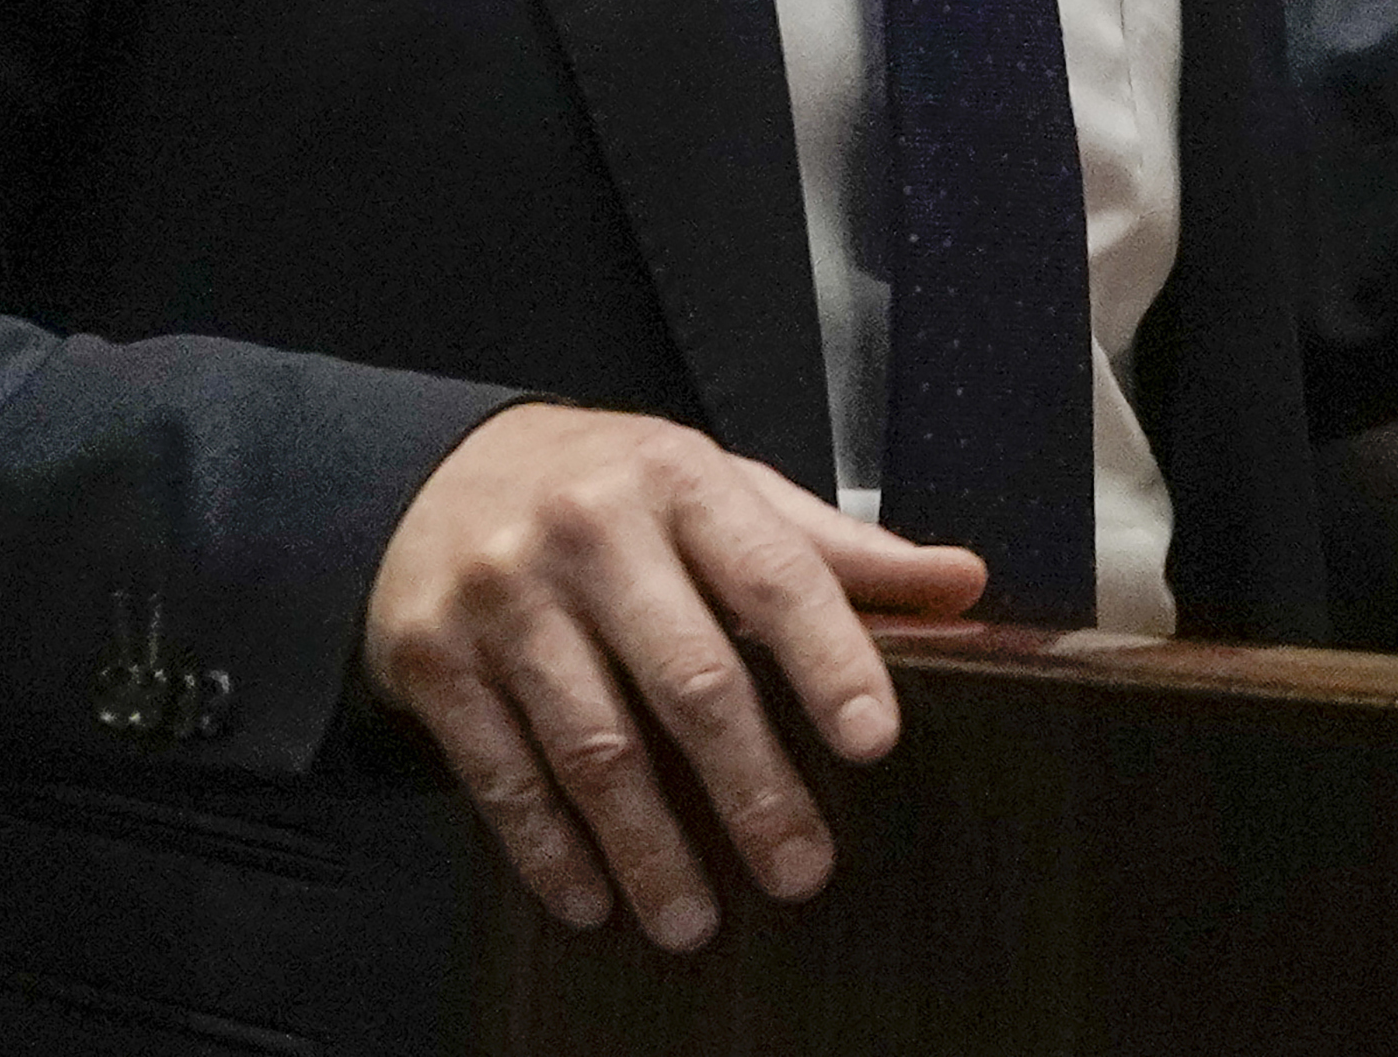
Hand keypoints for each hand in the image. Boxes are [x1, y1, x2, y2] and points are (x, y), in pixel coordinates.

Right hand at [360, 404, 983, 949]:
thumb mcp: (724, 494)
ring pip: (594, 741)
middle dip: (751, 786)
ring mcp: (504, 593)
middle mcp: (589, 529)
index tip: (875, 740)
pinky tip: (591, 901)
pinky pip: (499, 771)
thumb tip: (964, 584)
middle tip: (802, 871)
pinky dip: (550, 848)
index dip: (831, 659)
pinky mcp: (434, 655)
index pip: (775, 574)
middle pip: (689, 675)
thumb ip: (840, 551)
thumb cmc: (615, 497)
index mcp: (680, 479)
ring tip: (695, 921)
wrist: (434, 476)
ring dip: (649, 846)